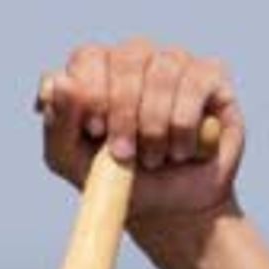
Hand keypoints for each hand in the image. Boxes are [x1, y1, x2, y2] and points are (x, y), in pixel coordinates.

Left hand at [36, 36, 242, 237]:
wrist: (171, 211)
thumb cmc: (118, 182)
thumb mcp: (73, 163)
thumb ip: (58, 124)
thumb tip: (58, 82)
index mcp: (96, 73)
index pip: (88, 57)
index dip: (92, 90)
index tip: (94, 131)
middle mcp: (134, 61)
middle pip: (127, 58)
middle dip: (124, 112)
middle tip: (124, 154)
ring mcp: (173, 63)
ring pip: (163, 70)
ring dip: (155, 125)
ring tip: (154, 159)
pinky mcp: (210, 76)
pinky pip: (195, 83)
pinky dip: (183, 125)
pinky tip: (181, 150)